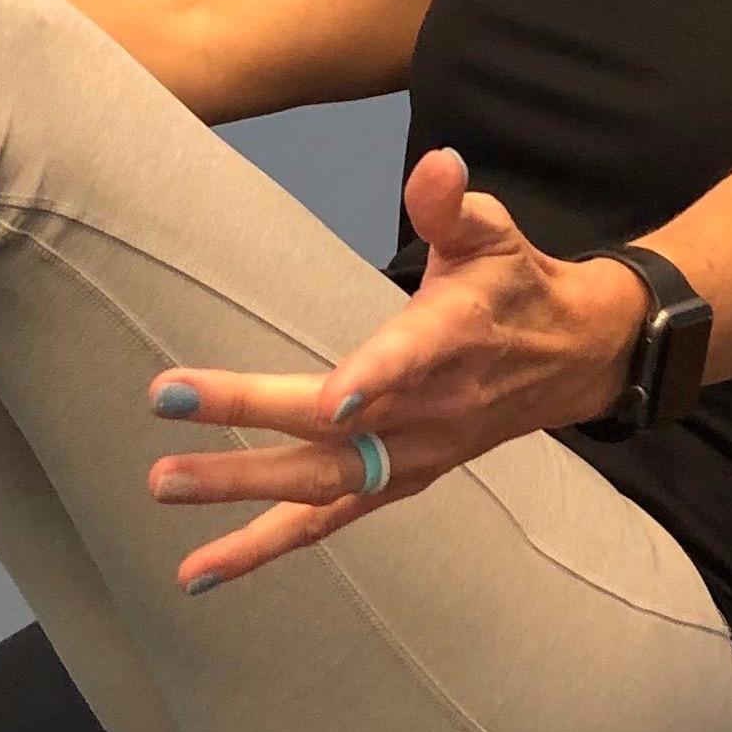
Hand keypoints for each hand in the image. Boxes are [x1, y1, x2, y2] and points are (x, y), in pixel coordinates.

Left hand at [143, 148, 652, 591]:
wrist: (568, 359)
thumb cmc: (513, 285)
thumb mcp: (493, 233)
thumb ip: (453, 205)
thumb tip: (436, 164)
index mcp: (452, 340)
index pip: (411, 361)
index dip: (375, 382)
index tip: (332, 402)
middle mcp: (426, 412)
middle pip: (334, 427)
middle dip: (249, 416)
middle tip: (167, 398)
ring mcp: (409, 459)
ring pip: (320, 486)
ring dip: (240, 491)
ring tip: (163, 485)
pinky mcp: (393, 485)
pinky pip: (324, 523)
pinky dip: (262, 547)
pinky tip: (200, 568)